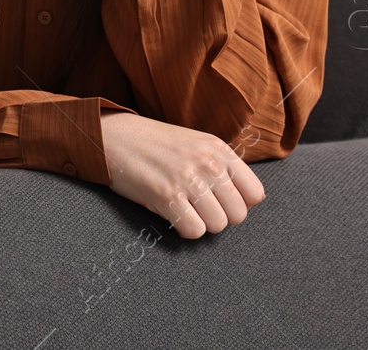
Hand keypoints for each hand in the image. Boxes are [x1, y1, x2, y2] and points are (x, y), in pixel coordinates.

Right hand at [99, 110, 265, 238]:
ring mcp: (188, 179)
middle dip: (220, 217)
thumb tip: (244, 199)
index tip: (221, 202)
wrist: (112, 136)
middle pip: (238, 214)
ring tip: (184, 209)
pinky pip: (194, 231)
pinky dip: (184, 228)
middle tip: (198, 208)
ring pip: (217, 226)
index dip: (239, 204)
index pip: (255, 194)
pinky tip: (172, 214)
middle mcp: (208, 163)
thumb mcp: (194, 143)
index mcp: (218, 149)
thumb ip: (220, 165)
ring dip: (201, 224)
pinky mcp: (167, 196)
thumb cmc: (153, 143)